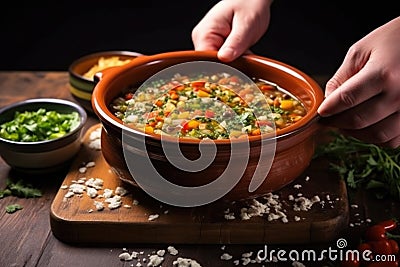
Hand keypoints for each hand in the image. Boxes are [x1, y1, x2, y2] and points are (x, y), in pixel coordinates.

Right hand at [192, 0, 272, 61]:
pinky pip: (224, 61)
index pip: (205, 61)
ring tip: (245, 54)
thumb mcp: (246, 25)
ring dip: (234, 64)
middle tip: (244, 60)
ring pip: (219, 65)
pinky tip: (244, 55)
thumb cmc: (249, 5)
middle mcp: (202, 39)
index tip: (235, 71)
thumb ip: (235, 42)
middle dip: (229, 67)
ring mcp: (208, 43)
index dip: (219, 69)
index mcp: (205, 33)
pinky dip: (236, 61)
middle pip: (211, 65)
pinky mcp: (216, 47)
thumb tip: (224, 58)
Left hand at [318, 16, 399, 147]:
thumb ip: (341, 77)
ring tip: (346, 121)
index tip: (320, 112)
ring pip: (376, 135)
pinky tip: (367, 124)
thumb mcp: (362, 50)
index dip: (328, 109)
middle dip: (337, 122)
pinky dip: (375, 136)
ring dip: (355, 132)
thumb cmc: (395, 40)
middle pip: (358, 121)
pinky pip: (393, 140)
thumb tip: (327, 100)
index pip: (346, 100)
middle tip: (328, 118)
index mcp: (384, 74)